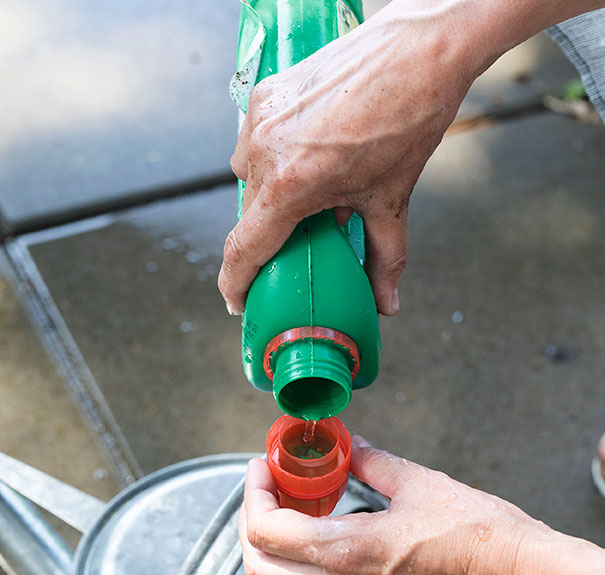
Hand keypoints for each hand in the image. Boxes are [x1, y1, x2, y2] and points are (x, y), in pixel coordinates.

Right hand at [219, 1, 480, 315]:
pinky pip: (254, 143)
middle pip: (249, 217)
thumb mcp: (391, 198)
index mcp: (290, 184)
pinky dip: (274, 161)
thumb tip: (386, 302)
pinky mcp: (266, 94)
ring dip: (270, 198)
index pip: (244, 249)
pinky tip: (308, 161)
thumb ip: (384, 258)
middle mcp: (265, 149)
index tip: (239, 302)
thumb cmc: (408, 115)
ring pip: (249, 178)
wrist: (420, 48)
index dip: (236, 284)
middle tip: (295, 250)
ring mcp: (261, 117)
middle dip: (269, 239)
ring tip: (309, 199)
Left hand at [239, 435, 552, 574]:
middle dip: (252, 523)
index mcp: (348, 554)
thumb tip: (351, 446)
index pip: (264, 532)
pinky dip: (309, 558)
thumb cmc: (484, 540)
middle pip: (260, 568)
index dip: (253, 495)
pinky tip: (335, 526)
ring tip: (303, 501)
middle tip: (270, 487)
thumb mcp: (420, 484)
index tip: (262, 468)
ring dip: (279, 542)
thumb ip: (373, 462)